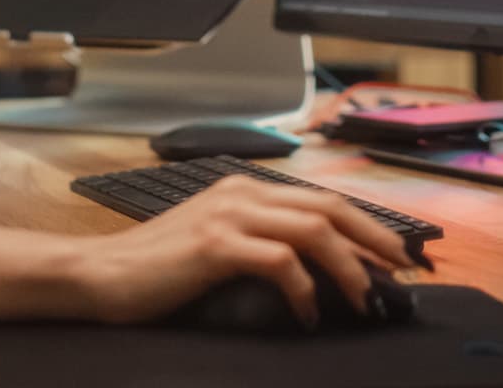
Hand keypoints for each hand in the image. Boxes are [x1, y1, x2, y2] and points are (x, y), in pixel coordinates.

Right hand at [73, 176, 414, 326]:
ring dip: (349, 267)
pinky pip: (280, 261)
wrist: (99, 275)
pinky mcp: (215, 244)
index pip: (321, 199)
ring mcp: (228, 214)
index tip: (396, 255)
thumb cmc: (157, 270)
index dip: (366, 225)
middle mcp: (242, 192)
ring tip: (366, 299)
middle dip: (375, 238)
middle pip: (329, 206)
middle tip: (403, 270)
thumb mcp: (216, 245)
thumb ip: (260, 244)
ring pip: (314, 230)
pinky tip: (308, 314)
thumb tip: (319, 272)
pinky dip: (305, 289)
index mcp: (244, 188)